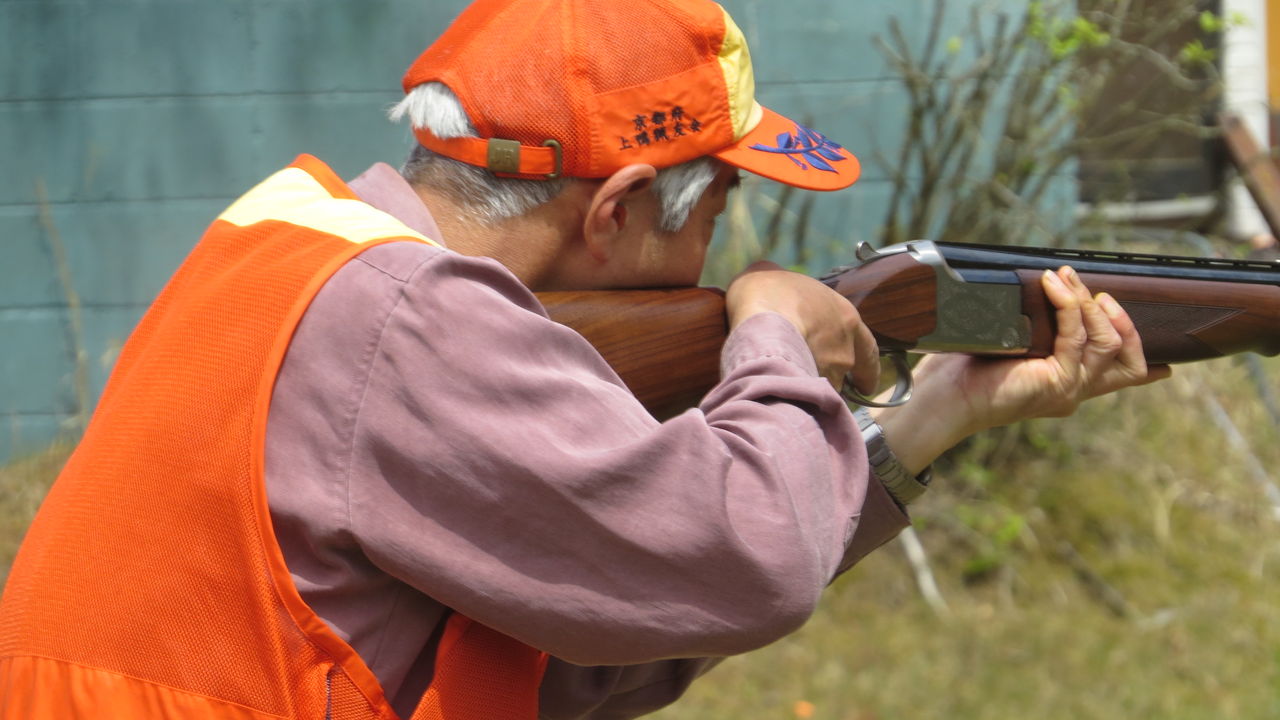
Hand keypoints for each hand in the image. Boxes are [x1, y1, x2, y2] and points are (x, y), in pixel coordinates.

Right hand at [726, 261, 878, 392]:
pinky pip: (806, 401)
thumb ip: (782, 287)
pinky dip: (798, 402)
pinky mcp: (809, 389)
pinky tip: (783, 402)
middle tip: (827, 393)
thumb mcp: (776, 275)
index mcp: (846, 317)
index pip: (868, 349)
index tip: (865, 384)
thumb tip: (767, 282)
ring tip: (794, 394)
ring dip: (813, 394)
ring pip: (826, 391)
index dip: (867, 369)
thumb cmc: (767, 290)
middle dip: (838, 384)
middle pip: (846, 374)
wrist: (759, 316)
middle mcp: (845, 349)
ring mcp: (829, 372)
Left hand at [875, 266, 1170, 472]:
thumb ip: (1033, 328)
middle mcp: (1073, 392)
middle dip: (1121, 321)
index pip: (1120, 380)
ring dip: (1087, 303)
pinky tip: (1053, 286)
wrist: (941, 398)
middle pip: (1128, 362)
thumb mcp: (1007, 343)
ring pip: (1106, 343)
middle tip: (1095, 293)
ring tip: (1065, 278)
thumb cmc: (962, 369)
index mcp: (1065, 386)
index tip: (1167, 366)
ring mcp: (1067, 390)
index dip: (1146, 367)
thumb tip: (1041, 290)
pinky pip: (1076, 338)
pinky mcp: (1055, 382)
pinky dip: (1067, 306)